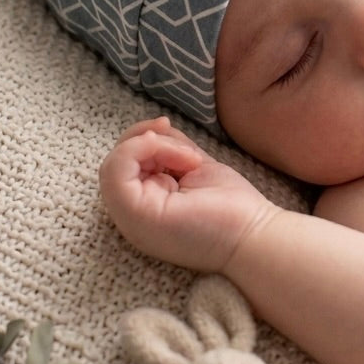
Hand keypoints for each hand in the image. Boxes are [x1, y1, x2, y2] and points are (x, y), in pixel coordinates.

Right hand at [98, 117, 277, 272]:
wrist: (252, 237)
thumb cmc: (230, 208)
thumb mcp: (192, 166)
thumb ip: (169, 149)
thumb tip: (156, 126)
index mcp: (143, 208)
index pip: (122, 167)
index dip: (139, 140)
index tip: (170, 128)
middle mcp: (131, 217)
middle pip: (113, 164)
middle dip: (143, 140)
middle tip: (181, 146)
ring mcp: (129, 219)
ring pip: (112, 165)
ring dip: (150, 146)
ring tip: (188, 159)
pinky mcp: (135, 215)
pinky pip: (116, 170)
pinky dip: (143, 150)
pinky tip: (182, 160)